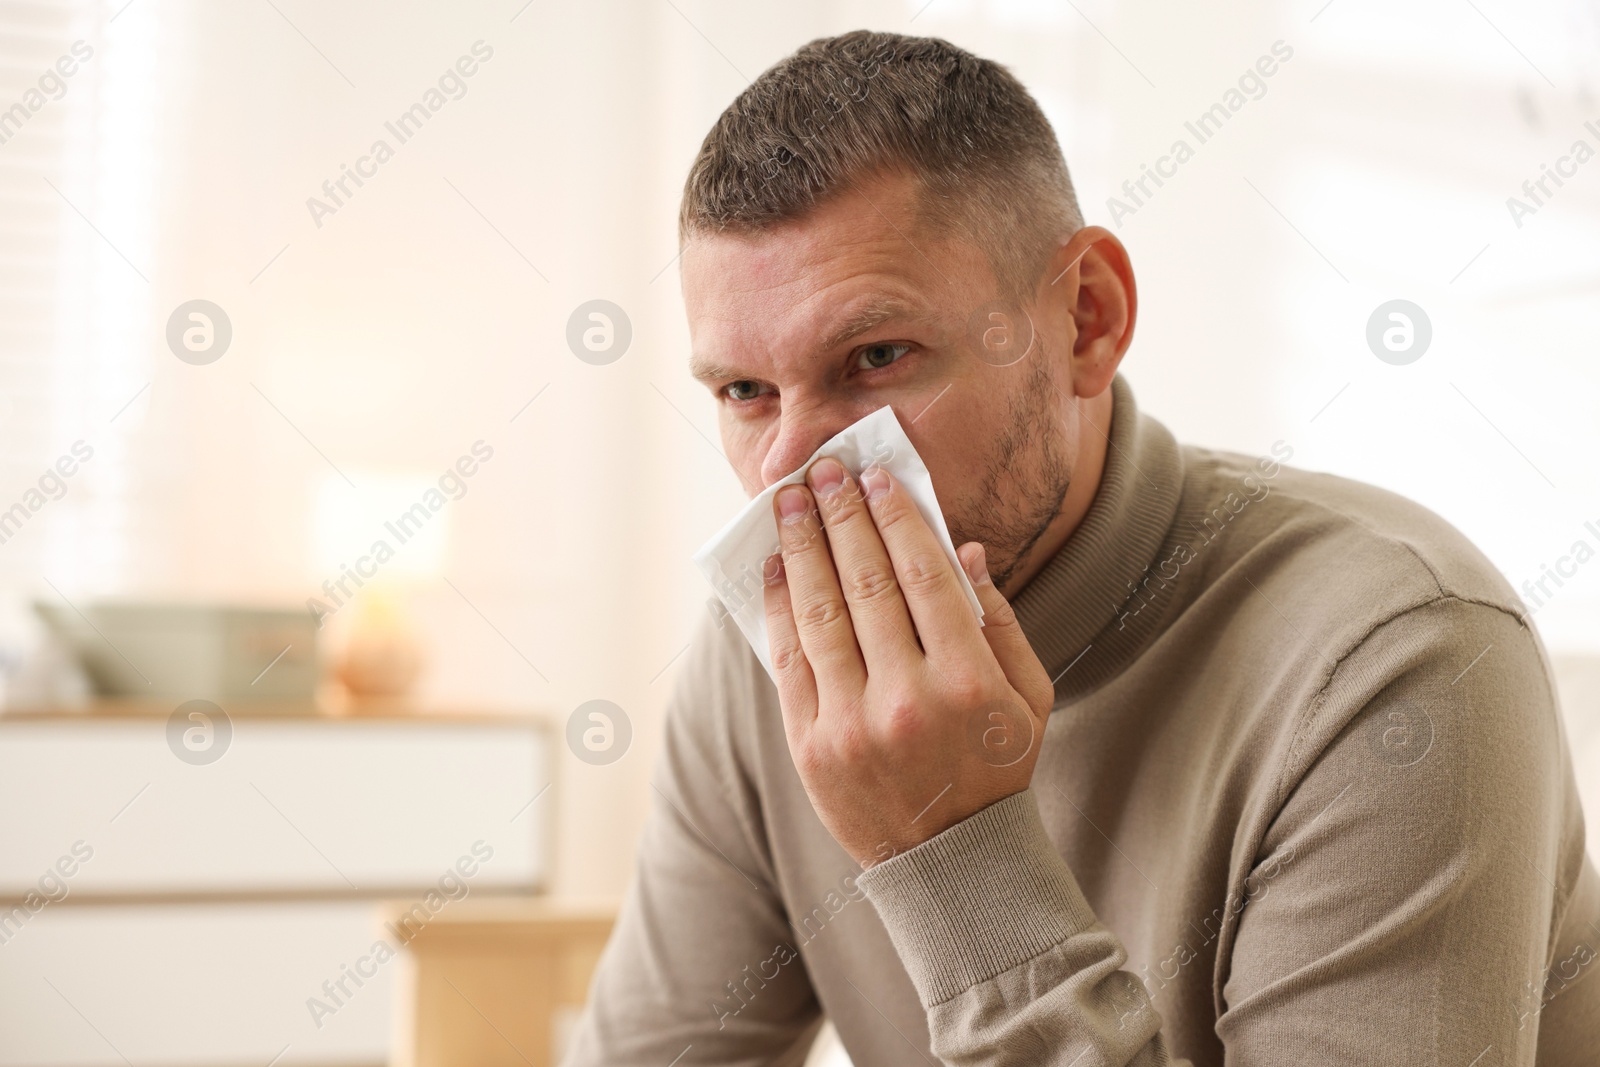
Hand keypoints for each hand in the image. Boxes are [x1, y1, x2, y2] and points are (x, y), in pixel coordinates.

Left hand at [762, 456, 1054, 866]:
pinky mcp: (810, 746)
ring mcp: (851, 725)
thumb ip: (1000, 622)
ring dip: (802, 548)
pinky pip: (790, 660)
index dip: (895, 518)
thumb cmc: (995, 767)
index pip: (922, 576)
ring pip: (820, 614)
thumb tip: (961, 550)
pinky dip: (780, 607)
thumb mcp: (1027, 698)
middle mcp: (906, 699)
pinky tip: (778, 567)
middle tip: (823, 471)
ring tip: (789, 503)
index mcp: (967, 682)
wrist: (949, 861)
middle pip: (865, 583)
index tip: (876, 477)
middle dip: (841, 517)